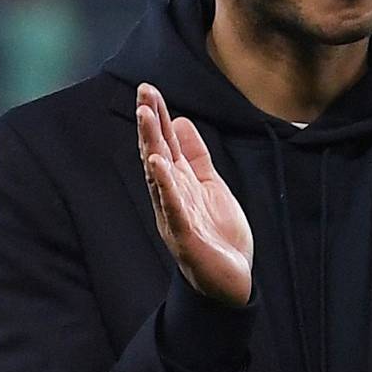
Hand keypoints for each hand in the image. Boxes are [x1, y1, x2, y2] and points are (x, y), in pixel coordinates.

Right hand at [136, 83, 253, 305]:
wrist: (229, 282)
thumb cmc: (217, 235)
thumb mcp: (210, 186)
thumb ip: (195, 156)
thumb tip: (181, 121)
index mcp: (178, 184)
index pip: (165, 144)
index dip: (158, 117)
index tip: (148, 89)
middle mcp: (171, 196)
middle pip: (156, 153)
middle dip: (150, 123)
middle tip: (142, 93)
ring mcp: (175, 215)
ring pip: (159, 176)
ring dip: (151, 145)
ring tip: (145, 117)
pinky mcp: (184, 236)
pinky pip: (172, 207)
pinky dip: (165, 186)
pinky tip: (158, 165)